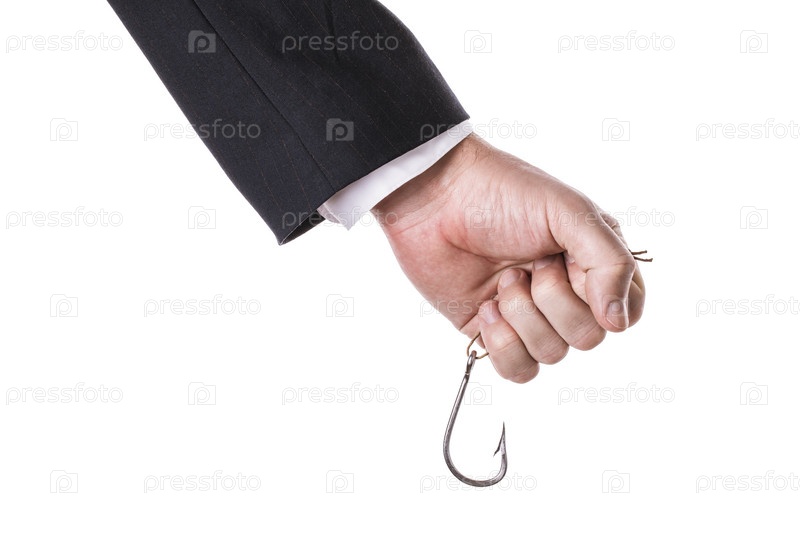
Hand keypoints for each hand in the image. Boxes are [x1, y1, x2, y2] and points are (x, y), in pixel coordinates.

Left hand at [371, 134, 644, 382]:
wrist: (435, 198)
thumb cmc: (502, 193)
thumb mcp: (570, 213)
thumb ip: (609, 263)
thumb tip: (619, 323)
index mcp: (593, 262)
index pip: (627, 309)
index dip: (604, 298)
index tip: (573, 267)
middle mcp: (566, 292)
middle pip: (588, 337)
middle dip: (554, 301)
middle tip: (530, 264)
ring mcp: (529, 315)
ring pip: (552, 354)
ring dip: (523, 316)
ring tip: (503, 278)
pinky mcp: (493, 332)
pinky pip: (518, 370)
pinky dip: (503, 344)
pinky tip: (487, 308)